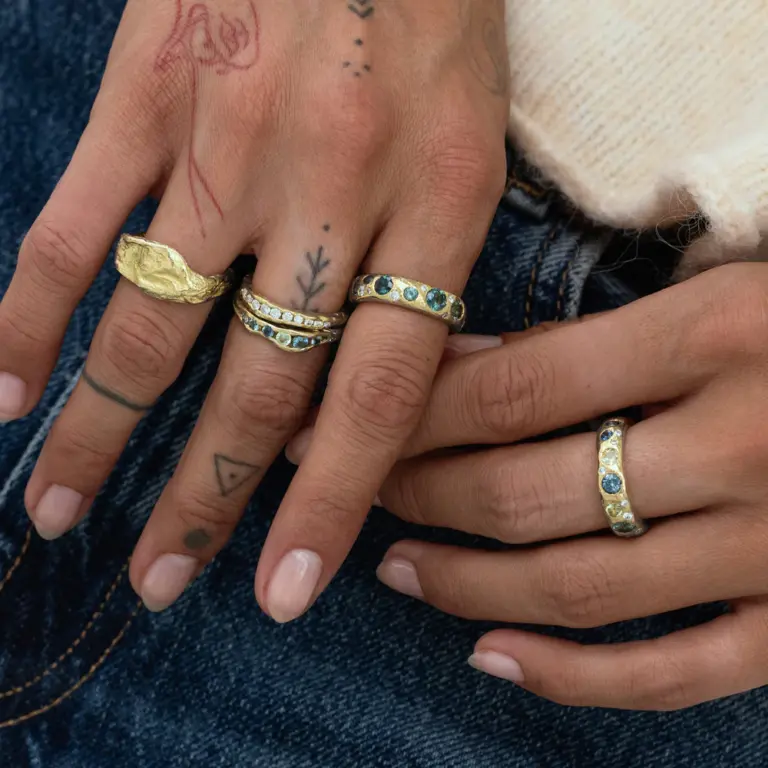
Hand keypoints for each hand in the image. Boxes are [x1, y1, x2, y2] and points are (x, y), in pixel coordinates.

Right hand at [0, 0, 508, 617]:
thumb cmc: (432, 12)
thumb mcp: (474, 143)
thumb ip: (429, 270)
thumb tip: (370, 403)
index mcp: (444, 203)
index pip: (380, 397)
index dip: (330, 507)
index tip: (284, 591)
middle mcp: (335, 189)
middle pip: (260, 384)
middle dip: (202, 497)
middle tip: (161, 579)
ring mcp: (230, 142)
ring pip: (155, 326)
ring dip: (101, 433)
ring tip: (60, 512)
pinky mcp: (149, 90)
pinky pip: (76, 225)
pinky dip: (29, 313)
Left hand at [289, 264, 767, 708]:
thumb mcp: (719, 292)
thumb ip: (590, 334)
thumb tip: (459, 364)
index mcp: (721, 332)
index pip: (513, 390)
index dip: (411, 415)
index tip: (344, 424)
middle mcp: (747, 443)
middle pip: (527, 490)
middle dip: (420, 495)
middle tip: (360, 489)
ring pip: (578, 587)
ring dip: (466, 584)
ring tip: (397, 568)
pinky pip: (675, 673)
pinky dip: (573, 678)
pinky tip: (492, 658)